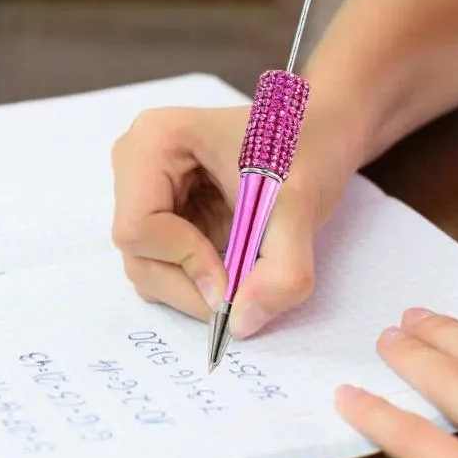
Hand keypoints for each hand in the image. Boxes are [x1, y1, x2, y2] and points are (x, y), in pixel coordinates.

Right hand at [111, 105, 353, 337]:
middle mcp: (136, 161)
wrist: (321, 133)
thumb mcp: (300, 206)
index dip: (185, 262)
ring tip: (246, 267)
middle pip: (139, 252)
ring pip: (148, 265)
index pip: (140, 227)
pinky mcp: (161, 210)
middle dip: (191, 283)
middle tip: (243, 292)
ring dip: (196, 286)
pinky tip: (234, 258)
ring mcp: (144, 187)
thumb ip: (280, 269)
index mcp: (154, 140)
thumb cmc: (307, 149)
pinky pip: (164, 263)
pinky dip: (199, 278)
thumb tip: (242, 324)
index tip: (234, 280)